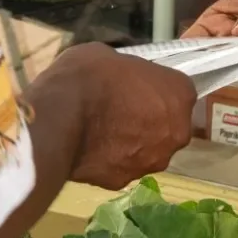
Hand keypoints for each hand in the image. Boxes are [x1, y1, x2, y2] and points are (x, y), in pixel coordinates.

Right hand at [33, 44, 195, 189]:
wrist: (58, 117)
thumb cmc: (88, 76)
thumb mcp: (111, 55)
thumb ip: (129, 72)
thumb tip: (123, 79)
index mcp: (180, 94)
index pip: (178, 90)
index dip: (156, 88)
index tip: (136, 87)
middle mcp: (176, 132)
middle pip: (169, 125)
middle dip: (150, 120)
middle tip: (120, 110)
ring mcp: (152, 161)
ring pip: (148, 151)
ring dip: (132, 143)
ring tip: (101, 132)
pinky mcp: (125, 181)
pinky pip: (121, 167)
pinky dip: (109, 160)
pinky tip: (89, 148)